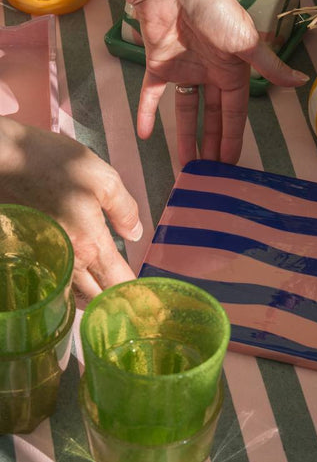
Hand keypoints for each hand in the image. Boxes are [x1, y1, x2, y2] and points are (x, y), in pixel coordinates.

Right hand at [0, 119, 141, 298]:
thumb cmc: (50, 162)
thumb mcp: (102, 177)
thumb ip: (124, 209)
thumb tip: (134, 234)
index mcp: (89, 244)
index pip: (118, 283)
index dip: (135, 294)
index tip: (146, 299)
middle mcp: (65, 262)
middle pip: (95, 297)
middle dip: (113, 299)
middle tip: (127, 293)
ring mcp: (41, 262)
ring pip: (71, 294)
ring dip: (89, 294)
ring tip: (102, 284)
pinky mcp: (24, 256)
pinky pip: (50, 283)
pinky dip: (64, 287)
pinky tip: (74, 274)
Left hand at [124, 0, 307, 165]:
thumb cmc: (216, 10)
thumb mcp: (247, 42)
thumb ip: (270, 66)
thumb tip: (302, 82)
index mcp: (233, 70)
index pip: (234, 112)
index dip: (232, 138)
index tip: (231, 164)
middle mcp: (210, 72)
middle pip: (211, 116)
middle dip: (211, 143)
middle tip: (208, 173)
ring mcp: (184, 68)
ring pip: (185, 110)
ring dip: (184, 135)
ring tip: (184, 164)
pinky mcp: (158, 63)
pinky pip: (152, 94)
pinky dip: (147, 112)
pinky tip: (144, 134)